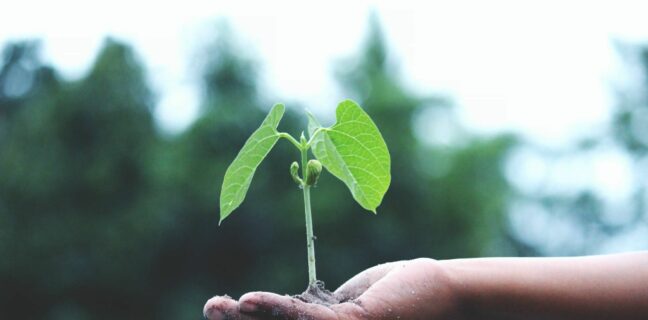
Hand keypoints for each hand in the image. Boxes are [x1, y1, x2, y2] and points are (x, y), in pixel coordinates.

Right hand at [203, 258, 461, 319]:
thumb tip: (292, 310)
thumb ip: (320, 307)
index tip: (228, 307)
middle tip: (210, 308)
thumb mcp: (351, 298)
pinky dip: (275, 309)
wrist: (444, 292)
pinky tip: (248, 300)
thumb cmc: (403, 292)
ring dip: (246, 318)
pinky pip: (305, 319)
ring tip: (218, 306)